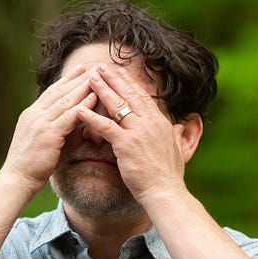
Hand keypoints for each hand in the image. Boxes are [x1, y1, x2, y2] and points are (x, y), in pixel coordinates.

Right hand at [0, 65, 97, 195]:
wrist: (16, 179)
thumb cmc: (29, 165)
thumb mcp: (39, 140)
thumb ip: (53, 128)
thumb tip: (71, 122)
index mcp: (31, 114)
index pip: (51, 92)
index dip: (66, 80)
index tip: (80, 69)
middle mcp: (34, 114)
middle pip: (59, 91)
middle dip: (76, 77)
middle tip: (92, 66)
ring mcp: (40, 123)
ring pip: (65, 100)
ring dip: (82, 86)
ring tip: (97, 76)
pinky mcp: (48, 134)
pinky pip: (69, 115)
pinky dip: (82, 105)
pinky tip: (94, 97)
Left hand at [77, 65, 199, 203]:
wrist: (166, 192)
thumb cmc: (170, 176)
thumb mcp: (177, 150)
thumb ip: (175, 136)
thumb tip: (178, 128)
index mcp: (161, 123)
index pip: (143, 97)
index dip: (130, 83)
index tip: (120, 71)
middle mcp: (150, 123)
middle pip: (129, 95)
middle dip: (114, 78)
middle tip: (101, 66)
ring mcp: (138, 132)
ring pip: (117, 105)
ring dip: (102, 89)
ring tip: (90, 77)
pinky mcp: (126, 144)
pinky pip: (106, 126)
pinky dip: (91, 117)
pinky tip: (79, 109)